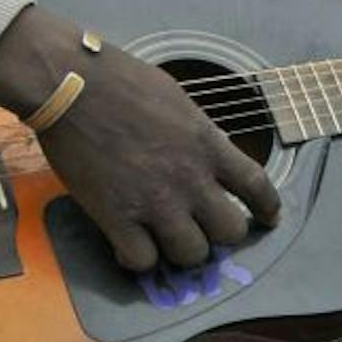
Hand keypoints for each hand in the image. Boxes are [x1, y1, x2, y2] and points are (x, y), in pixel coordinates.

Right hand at [0, 6, 280, 271]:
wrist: (73, 86)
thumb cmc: (124, 81)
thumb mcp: (180, 102)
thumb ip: (199, 136)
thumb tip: (208, 154)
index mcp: (208, 145)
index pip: (257, 186)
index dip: (268, 208)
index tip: (268, 219)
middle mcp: (190, 179)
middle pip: (230, 231)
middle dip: (222, 234)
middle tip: (206, 228)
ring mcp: (154, 202)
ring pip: (191, 254)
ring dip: (183, 250)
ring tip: (168, 239)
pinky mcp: (116, 217)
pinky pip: (141, 260)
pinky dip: (138, 258)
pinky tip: (130, 244)